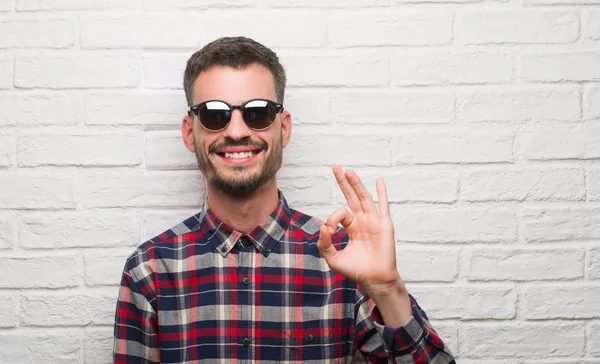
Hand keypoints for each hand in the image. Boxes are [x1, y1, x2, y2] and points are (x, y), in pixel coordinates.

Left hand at [317, 165, 404, 298]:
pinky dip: (381, 192)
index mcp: (351, 228)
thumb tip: (323, 227)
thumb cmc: (356, 270)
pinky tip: (379, 181)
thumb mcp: (333, 258)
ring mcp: (374, 221)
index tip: (329, 231)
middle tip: (335, 167)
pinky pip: (383, 205)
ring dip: (356, 184)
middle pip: (352, 197)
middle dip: (343, 182)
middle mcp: (362, 221)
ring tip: (348, 171)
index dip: (332, 219)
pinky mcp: (384, 225)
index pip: (339, 214)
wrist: (375, 279)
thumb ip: (324, 244)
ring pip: (364, 197)